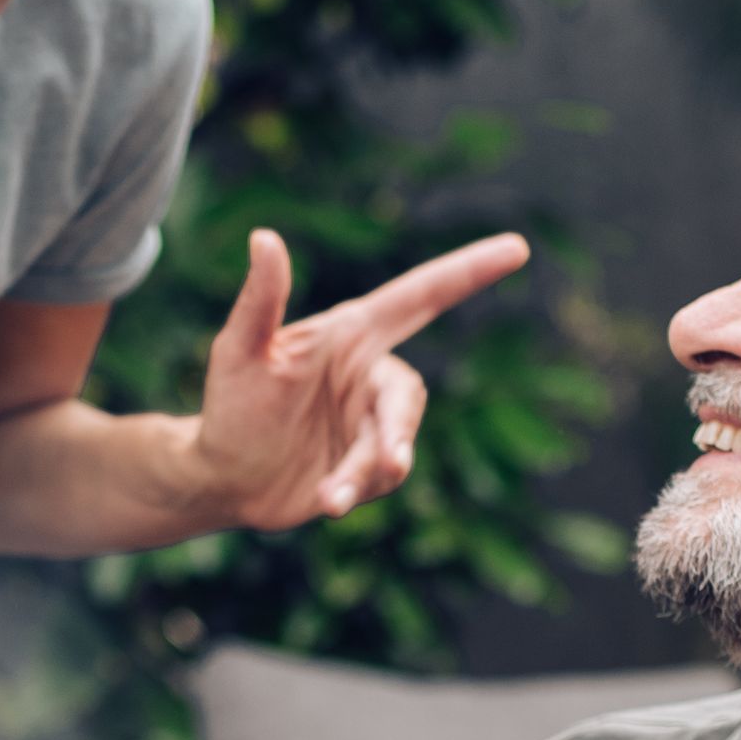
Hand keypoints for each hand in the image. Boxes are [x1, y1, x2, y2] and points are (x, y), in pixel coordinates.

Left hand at [187, 228, 527, 530]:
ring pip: (395, 443)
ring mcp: (371, 424)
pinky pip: (380, 478)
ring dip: (370, 469)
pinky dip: (355, 490)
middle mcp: (370, 375)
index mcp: (351, 334)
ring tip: (333, 497)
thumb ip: (261, 299)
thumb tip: (263, 236)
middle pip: (408, 394)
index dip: (468, 272)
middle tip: (389, 461)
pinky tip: (327, 503)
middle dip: (399, 426)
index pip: (420, 296)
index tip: (517, 249)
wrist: (222, 478)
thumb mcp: (239, 349)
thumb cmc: (230, 402)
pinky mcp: (368, 469)